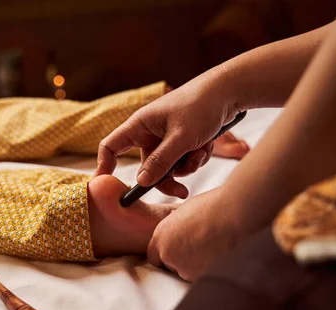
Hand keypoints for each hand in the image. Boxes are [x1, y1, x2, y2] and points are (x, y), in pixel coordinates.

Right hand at [96, 68, 242, 197]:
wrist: (230, 91)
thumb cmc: (201, 106)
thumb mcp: (180, 138)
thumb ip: (160, 162)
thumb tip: (141, 182)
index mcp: (140, 125)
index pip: (111, 146)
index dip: (105, 165)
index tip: (107, 185)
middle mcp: (150, 132)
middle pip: (147, 167)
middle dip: (167, 178)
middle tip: (181, 192)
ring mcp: (166, 137)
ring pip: (169, 167)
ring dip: (187, 165)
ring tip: (202, 152)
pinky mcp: (182, 140)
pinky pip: (183, 160)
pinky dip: (196, 157)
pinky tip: (207, 145)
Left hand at [146, 187, 244, 280]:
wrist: (234, 215)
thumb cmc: (213, 207)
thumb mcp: (185, 212)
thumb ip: (176, 227)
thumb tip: (179, 229)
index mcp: (161, 237)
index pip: (155, 256)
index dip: (167, 253)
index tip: (178, 250)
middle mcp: (168, 255)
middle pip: (171, 266)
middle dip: (182, 261)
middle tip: (200, 248)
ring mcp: (184, 268)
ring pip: (188, 273)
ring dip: (197, 266)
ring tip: (214, 249)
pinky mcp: (202, 277)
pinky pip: (202, 277)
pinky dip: (210, 270)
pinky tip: (220, 256)